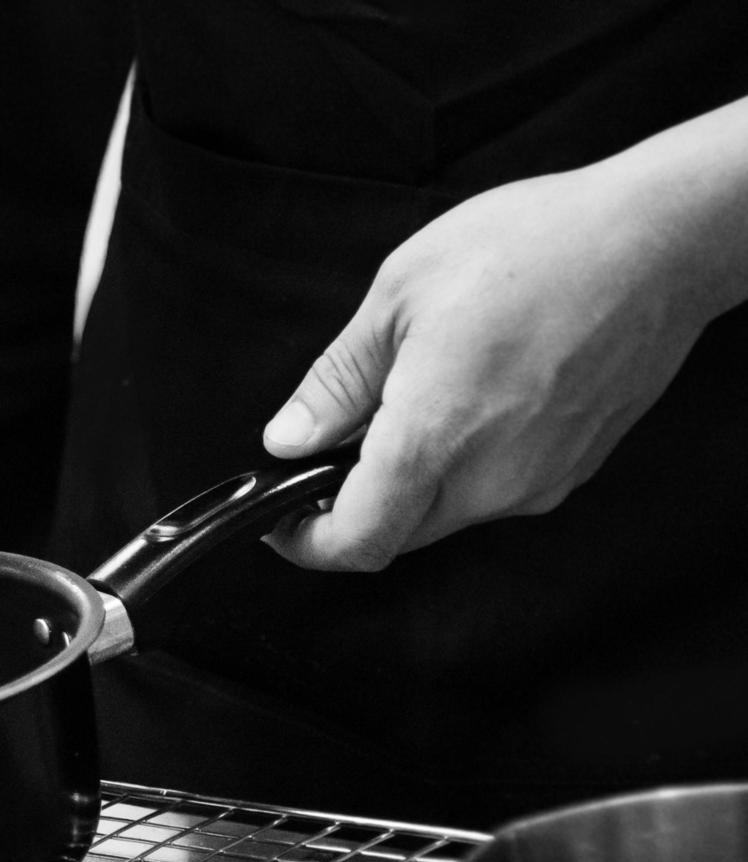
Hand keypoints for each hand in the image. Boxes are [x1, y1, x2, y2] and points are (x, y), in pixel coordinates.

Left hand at [260, 166, 716, 570]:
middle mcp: (491, 480)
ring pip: (444, 515)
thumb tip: (289, 437)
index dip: (305, 542)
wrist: (658, 241)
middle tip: (334, 447)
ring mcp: (539, 482)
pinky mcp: (571, 471)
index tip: (281, 518)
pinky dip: (459, 466)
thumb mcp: (398, 297)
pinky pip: (493, 492)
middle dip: (351, 506)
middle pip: (395, 534)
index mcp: (434, 438)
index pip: (356, 541)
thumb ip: (337, 383)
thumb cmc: (534, 248)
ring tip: (411, 399)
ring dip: (407, 483)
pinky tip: (467, 400)